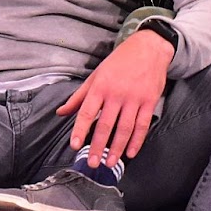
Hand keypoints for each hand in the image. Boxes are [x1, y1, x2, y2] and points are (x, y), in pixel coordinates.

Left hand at [56, 30, 173, 164]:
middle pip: (106, 124)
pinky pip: (142, 125)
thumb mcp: (96, 75)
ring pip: (124, 128)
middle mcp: (117, 93)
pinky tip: (131, 152)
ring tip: (110, 163)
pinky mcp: (150, 101)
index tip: (74, 145)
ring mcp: (135, 98)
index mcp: (100, 86)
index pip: (87, 112)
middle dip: (98, 146)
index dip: (80, 130)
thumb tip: (61, 112)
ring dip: (117, 148)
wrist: (148, 48)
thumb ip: (79, 96)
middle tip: (92, 163)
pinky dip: (137, 141)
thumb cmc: (120, 62)